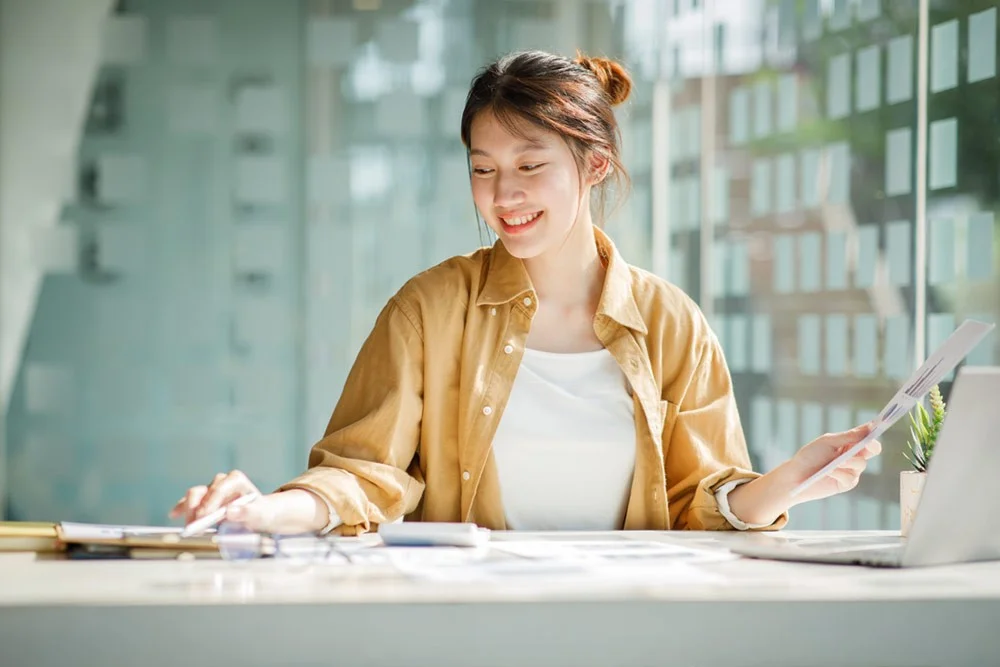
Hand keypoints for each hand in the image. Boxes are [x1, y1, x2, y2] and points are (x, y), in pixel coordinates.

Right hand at [169, 471, 330, 533]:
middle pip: (203, 491)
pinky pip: (190, 503)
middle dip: (197, 507)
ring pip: (194, 496)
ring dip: (189, 510)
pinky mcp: (204, 501)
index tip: (205, 517)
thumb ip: (247, 513)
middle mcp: (221, 482)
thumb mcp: (260, 514)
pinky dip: (182, 508)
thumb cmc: (262, 513)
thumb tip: (230, 512)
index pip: (220, 488)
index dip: (211, 502)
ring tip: (189, 525)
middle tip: (195, 524)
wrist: (261, 515)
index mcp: (236, 479)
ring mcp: (211, 491)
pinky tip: (174, 514)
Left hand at [784, 422, 881, 504]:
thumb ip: (848, 436)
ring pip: (861, 463)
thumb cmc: (809, 456)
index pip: (867, 436)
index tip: (877, 426)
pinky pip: (851, 477)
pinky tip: (830, 472)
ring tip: (835, 462)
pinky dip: (840, 473)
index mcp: (849, 443)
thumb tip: (869, 427)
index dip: (874, 431)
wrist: (795, 476)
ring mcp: (851, 470)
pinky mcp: (846, 484)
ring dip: (849, 461)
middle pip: (872, 450)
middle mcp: (853, 456)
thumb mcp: (828, 442)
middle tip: (866, 444)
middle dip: (870, 446)